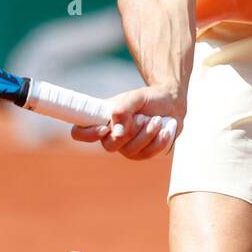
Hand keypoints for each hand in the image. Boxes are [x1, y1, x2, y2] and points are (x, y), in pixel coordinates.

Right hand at [70, 85, 184, 159]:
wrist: (172, 103)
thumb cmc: (150, 98)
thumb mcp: (136, 97)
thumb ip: (123, 109)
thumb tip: (116, 132)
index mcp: (102, 118)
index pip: (80, 132)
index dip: (87, 134)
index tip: (106, 128)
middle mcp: (110, 135)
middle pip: (109, 146)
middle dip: (130, 132)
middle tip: (144, 118)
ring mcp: (125, 147)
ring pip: (130, 151)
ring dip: (147, 134)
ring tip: (157, 120)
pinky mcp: (141, 153)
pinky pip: (146, 155)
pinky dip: (158, 141)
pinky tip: (164, 130)